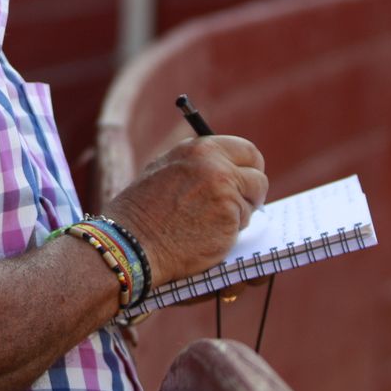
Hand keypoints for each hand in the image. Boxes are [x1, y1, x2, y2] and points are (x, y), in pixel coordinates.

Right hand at [103, 135, 266, 286]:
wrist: (132, 241)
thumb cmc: (143, 212)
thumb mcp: (166, 171)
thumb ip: (197, 166)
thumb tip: (227, 169)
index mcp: (199, 149)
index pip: (246, 150)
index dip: (249, 168)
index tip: (246, 180)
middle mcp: (215, 165)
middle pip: (258, 176)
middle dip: (253, 191)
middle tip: (243, 204)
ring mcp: (225, 191)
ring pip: (252, 203)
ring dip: (239, 214)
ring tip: (208, 223)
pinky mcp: (230, 218)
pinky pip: (243, 224)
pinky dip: (231, 233)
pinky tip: (206, 235)